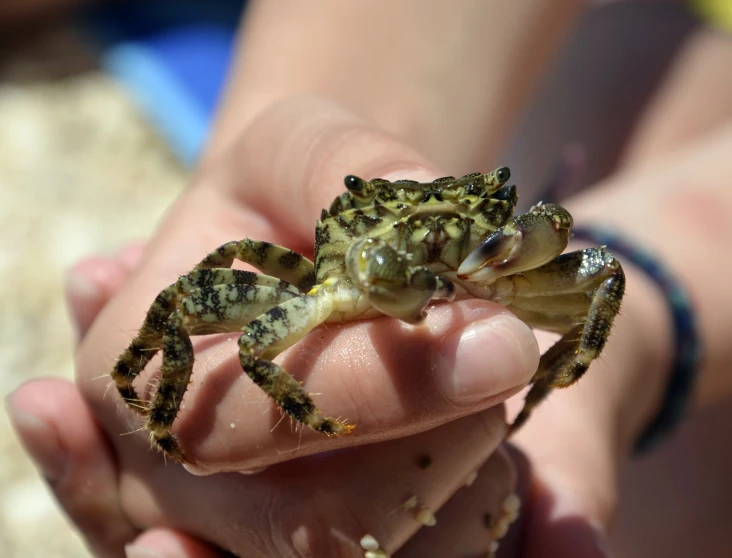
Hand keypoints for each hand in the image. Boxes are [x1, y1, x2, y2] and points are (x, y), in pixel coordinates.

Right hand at [10, 97, 537, 556]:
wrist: (292, 258)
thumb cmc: (285, 200)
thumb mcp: (298, 148)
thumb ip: (346, 170)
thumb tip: (436, 225)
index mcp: (140, 372)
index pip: (242, 417)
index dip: (379, 386)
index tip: (504, 335)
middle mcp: (168, 478)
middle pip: (320, 521)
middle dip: (440, 435)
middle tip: (500, 348)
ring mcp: (233, 532)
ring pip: (379, 554)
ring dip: (464, 469)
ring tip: (469, 381)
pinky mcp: (299, 548)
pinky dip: (472, 504)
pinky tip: (463, 429)